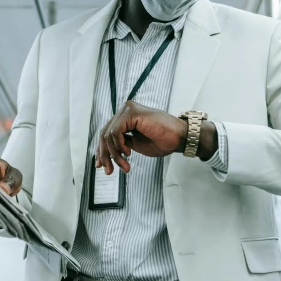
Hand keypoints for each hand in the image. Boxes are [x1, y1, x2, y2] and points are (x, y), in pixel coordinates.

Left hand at [96, 101, 217, 173]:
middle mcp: (125, 110)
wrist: (180, 137)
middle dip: (105, 155)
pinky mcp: (131, 113)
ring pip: (108, 135)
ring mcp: (128, 110)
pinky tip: (128, 153)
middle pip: (104, 134)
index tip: (101, 166)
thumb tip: (105, 152)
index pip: (106, 133)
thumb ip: (121, 144)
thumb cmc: (163, 140)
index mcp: (126, 117)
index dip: (101, 150)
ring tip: (125, 166)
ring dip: (115, 155)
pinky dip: (119, 146)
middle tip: (109, 171)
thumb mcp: (136, 144)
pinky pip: (115, 132)